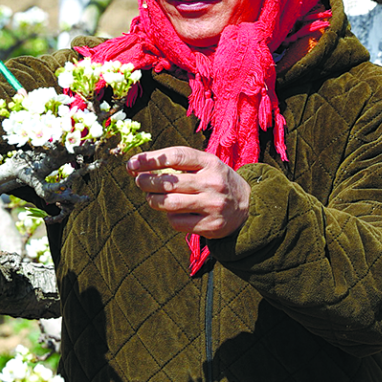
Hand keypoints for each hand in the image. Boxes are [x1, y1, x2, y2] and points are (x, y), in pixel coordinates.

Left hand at [127, 146, 249, 238]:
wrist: (248, 207)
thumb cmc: (217, 182)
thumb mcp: (206, 165)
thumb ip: (178, 164)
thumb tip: (139, 166)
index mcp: (211, 162)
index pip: (176, 156)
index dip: (151, 159)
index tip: (133, 163)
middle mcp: (213, 183)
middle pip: (169, 181)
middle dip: (147, 181)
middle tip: (138, 180)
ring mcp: (212, 205)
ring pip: (170, 204)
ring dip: (153, 200)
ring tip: (150, 197)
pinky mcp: (210, 226)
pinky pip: (178, 221)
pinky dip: (169, 216)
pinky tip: (172, 212)